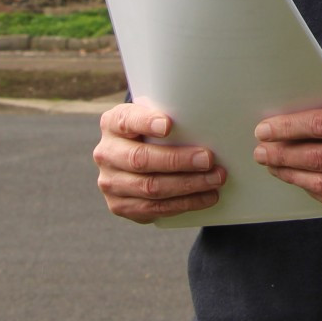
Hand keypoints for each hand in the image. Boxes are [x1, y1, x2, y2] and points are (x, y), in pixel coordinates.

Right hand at [93, 101, 225, 223]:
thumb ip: (173, 113)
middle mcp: (105, 153)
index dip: (146, 123)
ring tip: (216, 179)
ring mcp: (110, 182)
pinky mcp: (120, 206)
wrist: (136, 156)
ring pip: (150, 188)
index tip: (168, 125)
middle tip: (209, 159)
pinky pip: (153, 209)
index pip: (126, 121)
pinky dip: (184, 203)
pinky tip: (206, 197)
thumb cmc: (156, 130)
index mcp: (112, 123)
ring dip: (187, 186)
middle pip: (141, 160)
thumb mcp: (156, 115)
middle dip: (179, 161)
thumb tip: (213, 110)